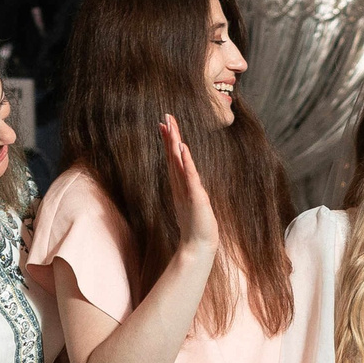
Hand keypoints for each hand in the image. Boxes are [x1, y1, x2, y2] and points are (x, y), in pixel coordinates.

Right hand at [162, 116, 220, 258]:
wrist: (198, 246)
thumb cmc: (196, 227)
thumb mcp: (192, 203)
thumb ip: (188, 190)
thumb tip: (186, 181)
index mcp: (180, 185)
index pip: (174, 159)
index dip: (169, 141)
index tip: (164, 124)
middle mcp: (181, 185)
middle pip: (173, 156)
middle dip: (170, 136)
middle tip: (165, 117)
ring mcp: (186, 190)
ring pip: (179, 162)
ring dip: (175, 144)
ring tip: (171, 127)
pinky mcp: (194, 197)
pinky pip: (189, 176)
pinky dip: (186, 162)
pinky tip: (183, 149)